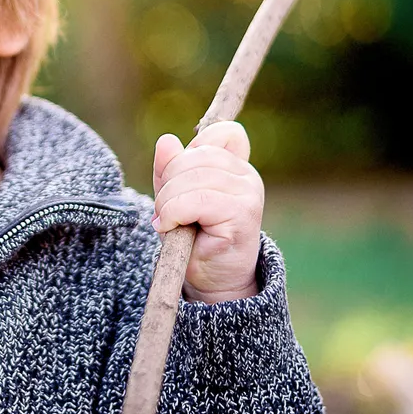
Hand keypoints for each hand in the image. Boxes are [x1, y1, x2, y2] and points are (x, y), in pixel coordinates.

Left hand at [151, 120, 263, 303]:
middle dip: (168, 181)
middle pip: (196, 156)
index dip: (194, 149)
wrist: (213, 280)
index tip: (181, 178)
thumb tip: (167, 141)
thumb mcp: (175, 195)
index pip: (224, 132)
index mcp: (236, 165)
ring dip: (167, 201)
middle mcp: (247, 176)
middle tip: (163, 210)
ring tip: (167, 221)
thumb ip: (170, 168)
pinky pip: (196, 200)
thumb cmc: (194, 235)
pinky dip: (173, 212)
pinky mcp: (243, 215)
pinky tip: (171, 227)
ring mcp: (249, 194)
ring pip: (193, 177)